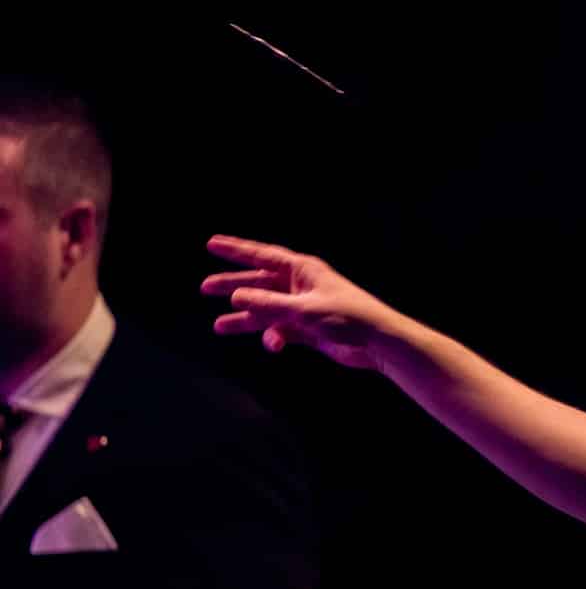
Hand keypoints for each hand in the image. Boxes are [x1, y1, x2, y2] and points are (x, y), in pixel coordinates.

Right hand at [202, 235, 401, 370]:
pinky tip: (272, 345)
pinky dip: (274, 337)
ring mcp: (303, 308)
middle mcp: (300, 286)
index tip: (212, 243)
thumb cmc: (347, 317)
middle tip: (205, 287)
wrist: (377, 343)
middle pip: (259, 282)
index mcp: (302, 270)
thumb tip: (237, 297)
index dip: (236, 249)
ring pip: (266, 310)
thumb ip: (269, 305)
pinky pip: (281, 330)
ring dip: (246, 319)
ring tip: (220, 326)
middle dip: (233, 285)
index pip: (262, 255)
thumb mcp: (304, 309)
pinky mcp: (308, 329)